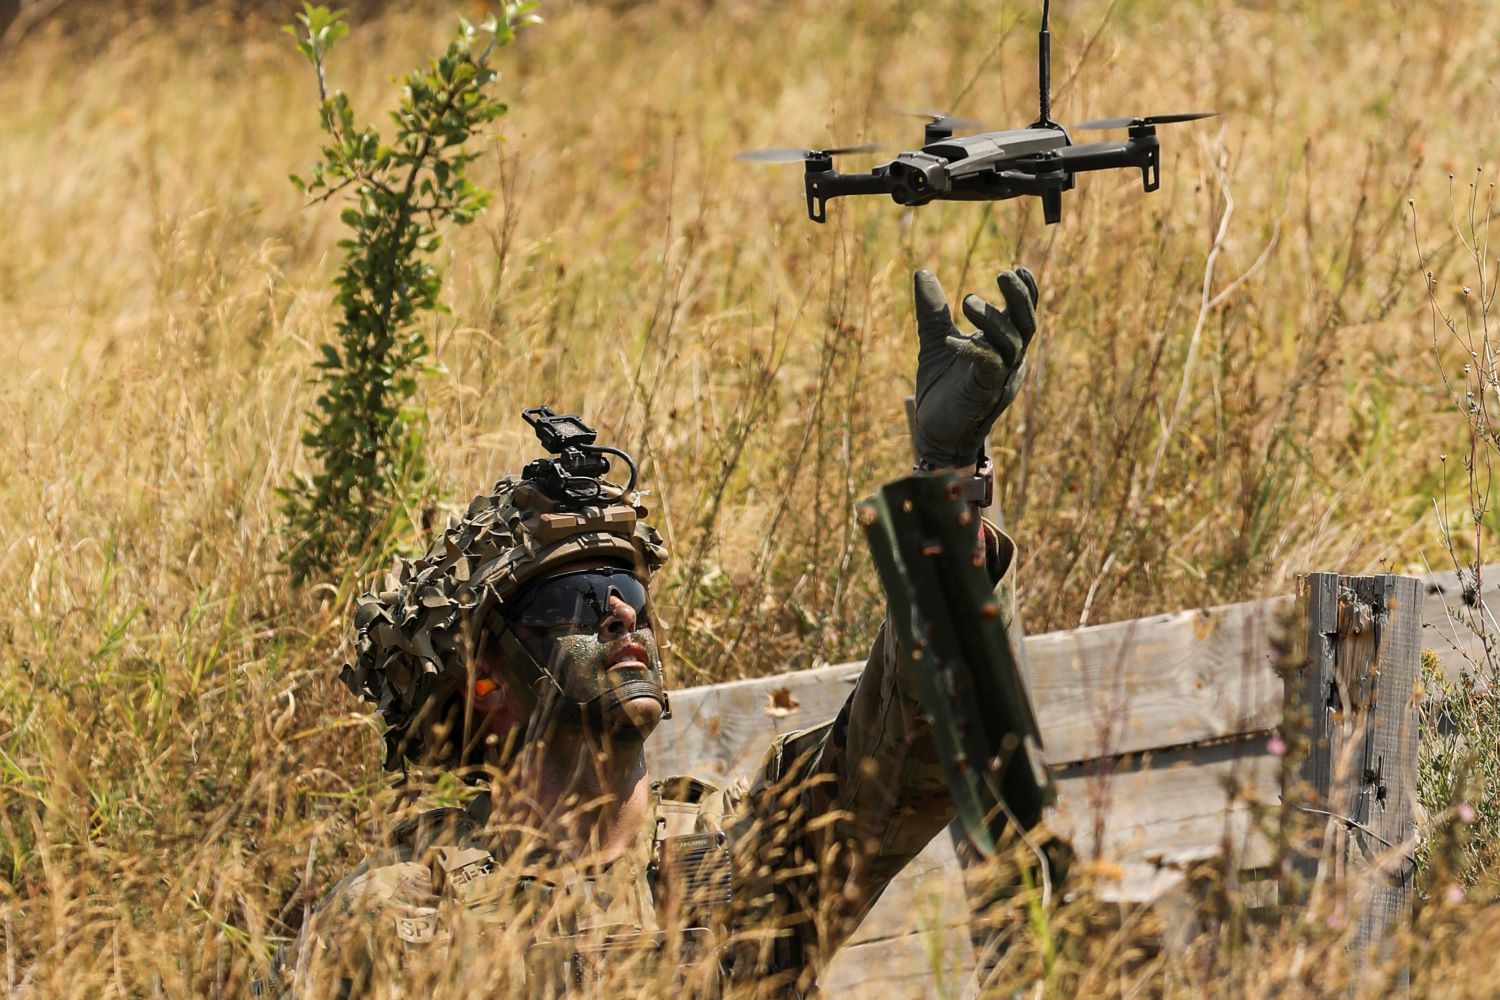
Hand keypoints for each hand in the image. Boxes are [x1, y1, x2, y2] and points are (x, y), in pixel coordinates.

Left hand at [911, 267, 1038, 468]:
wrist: (936, 434)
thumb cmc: (942, 389)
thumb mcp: (935, 342)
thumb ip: (933, 311)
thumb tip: (922, 271)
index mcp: (1003, 347)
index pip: (1022, 316)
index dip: (1026, 292)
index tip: (1019, 268)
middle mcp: (1010, 361)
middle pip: (1026, 325)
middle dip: (1019, 298)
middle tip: (1003, 273)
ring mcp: (1001, 379)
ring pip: (1011, 344)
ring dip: (992, 320)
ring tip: (967, 300)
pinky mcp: (986, 394)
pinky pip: (988, 367)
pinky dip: (972, 351)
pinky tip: (950, 341)